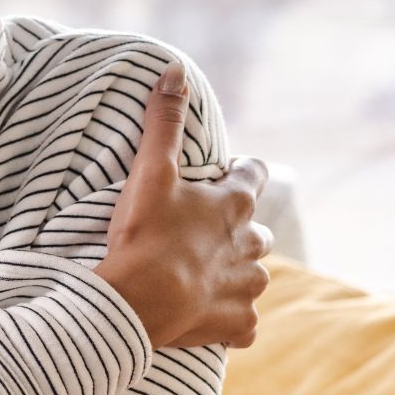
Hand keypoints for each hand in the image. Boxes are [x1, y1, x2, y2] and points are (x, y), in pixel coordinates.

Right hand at [93, 61, 274, 351]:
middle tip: (199, 232)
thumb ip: (163, 121)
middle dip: (236, 229)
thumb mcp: (150, 172)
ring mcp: (247, 288)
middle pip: (256, 231)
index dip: (241, 172)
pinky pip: (245, 324)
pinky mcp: (238, 325)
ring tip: (199, 276)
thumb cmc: (145, 235)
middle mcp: (252, 245)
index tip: (223, 174)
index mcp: (235, 205)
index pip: (255, 175)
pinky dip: (231, 320)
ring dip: (234, 274)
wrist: (138, 303)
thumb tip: (176, 70)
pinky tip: (209, 318)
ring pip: (253, 277)